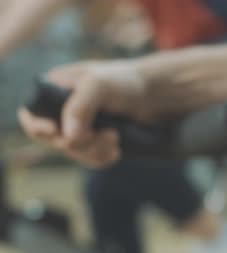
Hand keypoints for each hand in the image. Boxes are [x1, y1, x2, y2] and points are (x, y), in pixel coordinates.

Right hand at [18, 60, 184, 167]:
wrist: (155, 93)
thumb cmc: (126, 81)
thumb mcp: (99, 85)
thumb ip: (80, 107)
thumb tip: (68, 137)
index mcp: (54, 90)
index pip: (32, 115)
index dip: (40, 129)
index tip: (58, 133)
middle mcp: (63, 110)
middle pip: (55, 141)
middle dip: (81, 142)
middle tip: (109, 134)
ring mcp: (80, 127)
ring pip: (74, 153)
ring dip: (95, 151)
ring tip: (116, 138)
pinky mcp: (97, 140)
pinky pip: (90, 159)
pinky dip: (102, 159)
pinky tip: (117, 151)